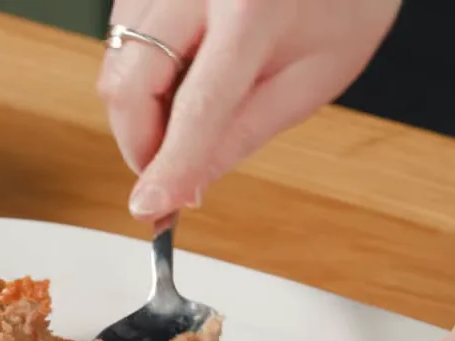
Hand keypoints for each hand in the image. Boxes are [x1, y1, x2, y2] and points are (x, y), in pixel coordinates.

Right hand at [97, 0, 401, 222]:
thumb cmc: (339, 5)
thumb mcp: (311, 79)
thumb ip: (243, 133)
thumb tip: (188, 186)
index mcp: (251, 9)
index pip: (195, 106)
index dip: (169, 165)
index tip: (150, 206)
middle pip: (127, 84)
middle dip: (138, 143)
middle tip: (167, 172)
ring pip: (115, 64)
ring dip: (139, 109)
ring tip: (190, 111)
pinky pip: (120, 39)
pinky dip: (140, 74)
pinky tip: (181, 73)